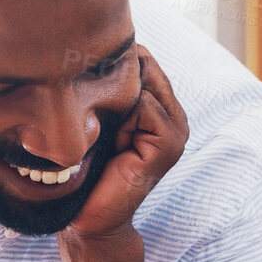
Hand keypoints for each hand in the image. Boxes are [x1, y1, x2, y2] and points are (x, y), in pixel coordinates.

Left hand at [62, 46, 188, 241]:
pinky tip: (114, 144)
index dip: (110, 66)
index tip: (84, 89)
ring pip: (144, 82)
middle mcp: (174, 114)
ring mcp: (177, 130)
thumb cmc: (85, 168)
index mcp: (159, 105)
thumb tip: (85, 45)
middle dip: (113, 79)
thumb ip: (106, 87)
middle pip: (145, 64)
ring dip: (115, 102)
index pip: (142, 57)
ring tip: (106, 134)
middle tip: (93, 114)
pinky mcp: (170, 145)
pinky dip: (123, 120)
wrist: (89, 217)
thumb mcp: (95, 118)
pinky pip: (146, 105)